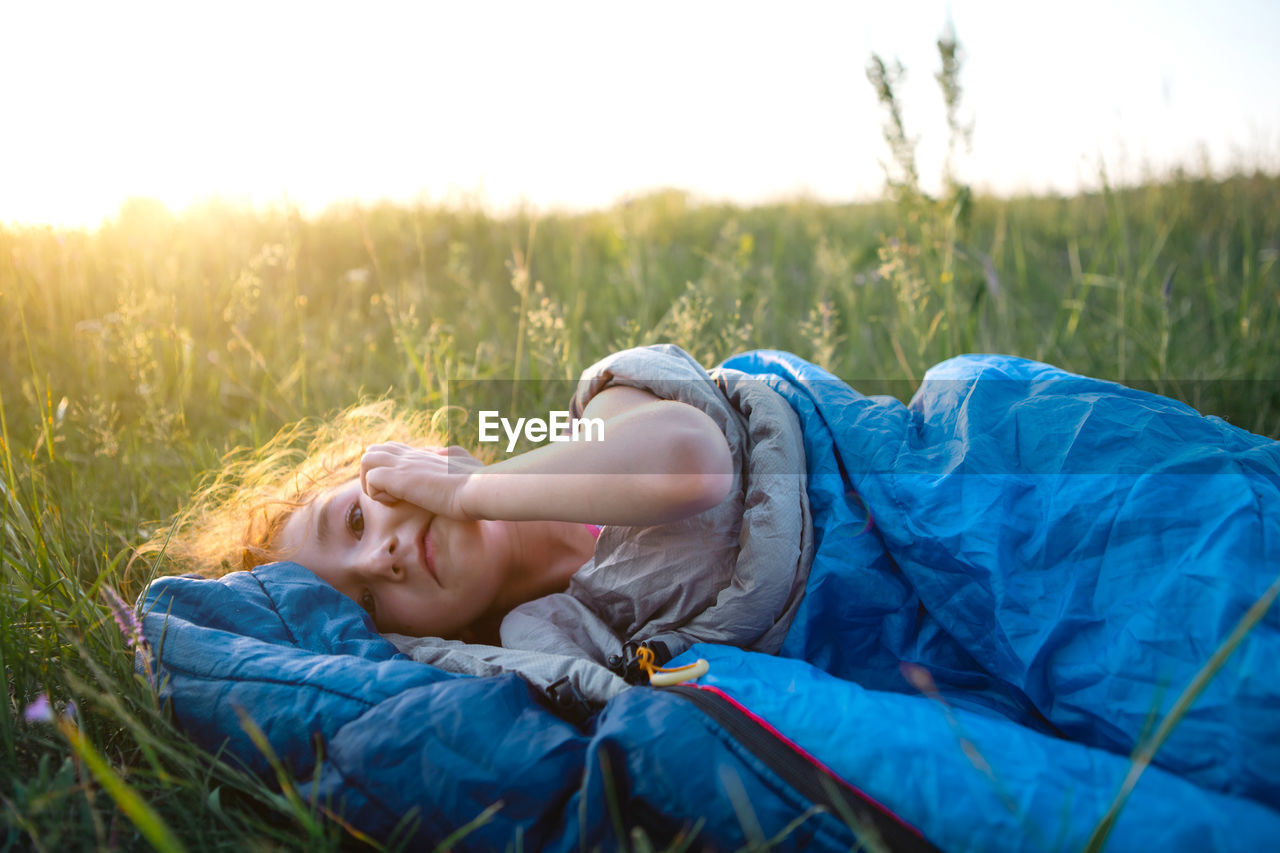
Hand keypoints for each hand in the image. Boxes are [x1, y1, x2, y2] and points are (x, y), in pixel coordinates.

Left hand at [360, 443, 484, 520]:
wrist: (477, 489)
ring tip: (392, 499)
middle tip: (392, 495)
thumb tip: (441, 452)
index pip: (393, 450)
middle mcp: (411, 456)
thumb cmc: (479, 482)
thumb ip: (452, 455)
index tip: (405, 491)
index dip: (390, 470)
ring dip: (371, 483)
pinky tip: (397, 503)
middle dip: (374, 475)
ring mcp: (404, 464)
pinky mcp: (398, 477)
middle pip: (374, 450)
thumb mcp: (467, 463)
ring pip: (366, 460)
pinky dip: (378, 496)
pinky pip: (371, 480)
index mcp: (425, 455)